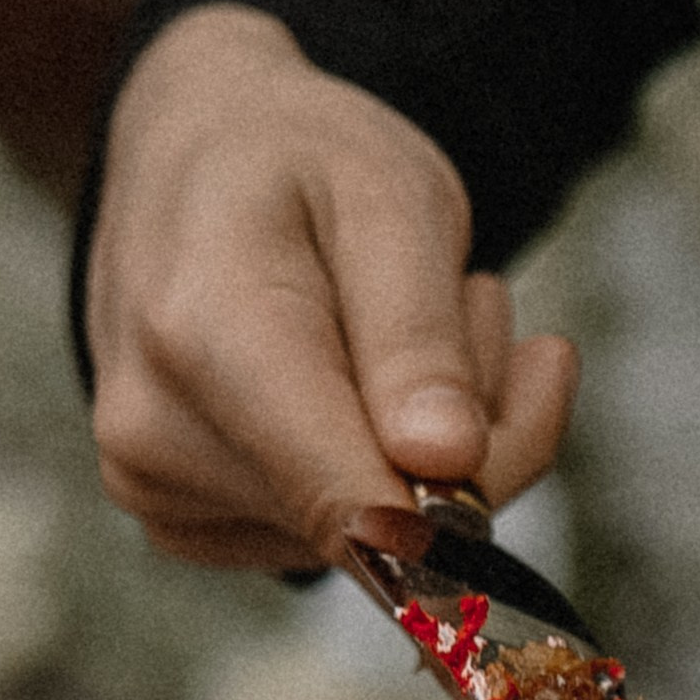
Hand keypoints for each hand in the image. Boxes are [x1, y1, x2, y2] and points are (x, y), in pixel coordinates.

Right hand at [84, 4, 580, 571]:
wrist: (190, 157)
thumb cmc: (292, 163)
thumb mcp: (388, 199)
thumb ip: (418, 336)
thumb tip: (446, 464)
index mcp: (202, 340)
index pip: (353, 502)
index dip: (468, 497)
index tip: (545, 373)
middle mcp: (153, 438)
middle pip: (385, 522)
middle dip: (473, 432)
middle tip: (472, 298)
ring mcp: (158, 493)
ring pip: (377, 539)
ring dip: (435, 449)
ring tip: (401, 325)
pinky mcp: (184, 525)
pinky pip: (340, 542)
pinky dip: (388, 474)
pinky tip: (368, 381)